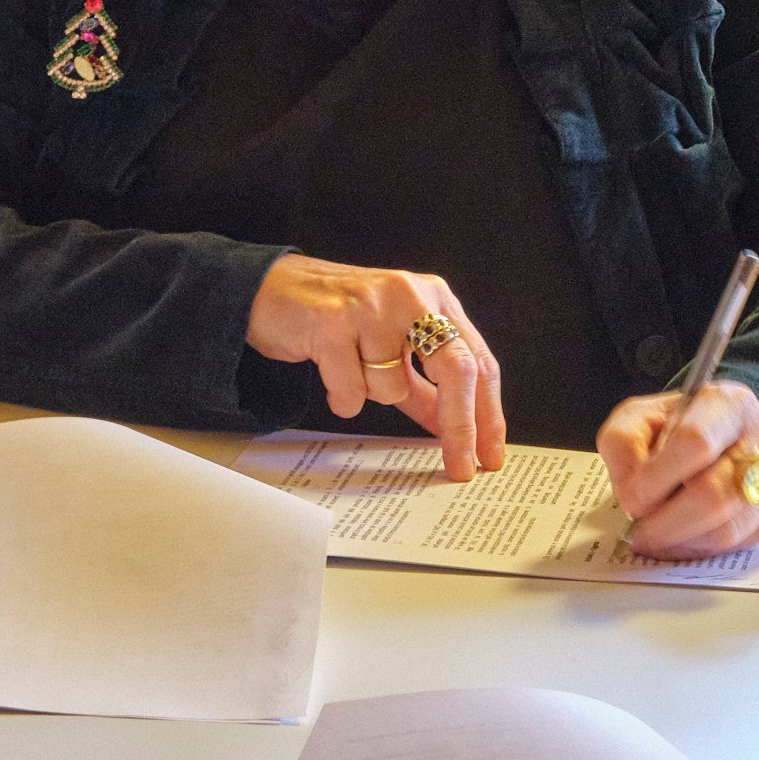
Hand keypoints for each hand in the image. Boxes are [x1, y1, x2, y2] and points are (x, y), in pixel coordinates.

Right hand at [244, 255, 506, 475]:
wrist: (269, 290)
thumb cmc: (336, 318)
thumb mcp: (391, 349)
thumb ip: (424, 387)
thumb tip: (454, 429)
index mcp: (433, 297)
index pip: (477, 361)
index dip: (488, 413)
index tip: (489, 455)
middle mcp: (409, 295)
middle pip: (457, 370)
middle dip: (461, 428)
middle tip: (461, 469)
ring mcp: (371, 305)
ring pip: (392, 387)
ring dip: (371, 393)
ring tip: (349, 367)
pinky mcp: (332, 321)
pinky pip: (352, 389)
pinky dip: (342, 395)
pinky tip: (330, 370)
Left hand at [597, 379, 758, 554]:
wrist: (727, 432)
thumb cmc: (679, 426)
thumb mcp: (640, 417)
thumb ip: (625, 445)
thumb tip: (633, 492)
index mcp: (729, 403)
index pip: (696, 443)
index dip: (658, 479)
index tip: (632, 499)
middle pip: (715, 495)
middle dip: (668, 524)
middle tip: (642, 534)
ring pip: (731, 528)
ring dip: (685, 542)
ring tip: (659, 539)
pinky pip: (744, 543)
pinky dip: (706, 548)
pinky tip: (685, 538)